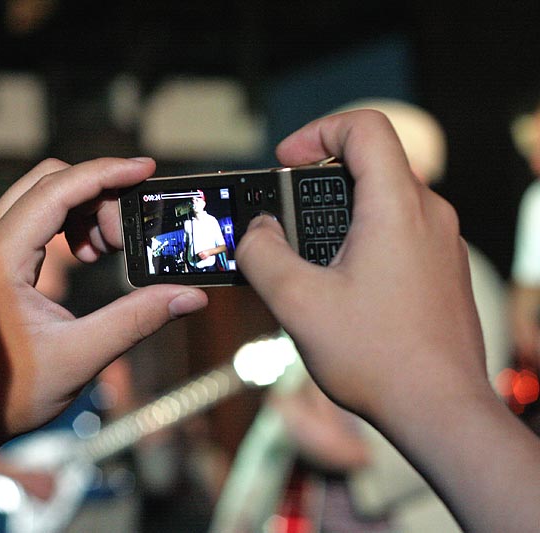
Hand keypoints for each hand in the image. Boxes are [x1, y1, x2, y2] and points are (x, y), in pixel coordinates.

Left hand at [0, 157, 207, 468]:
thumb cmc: (5, 393)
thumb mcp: (80, 357)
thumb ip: (136, 320)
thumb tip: (188, 296)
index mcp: (0, 257)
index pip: (57, 188)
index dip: (106, 173)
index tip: (145, 169)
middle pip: (48, 180)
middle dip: (98, 192)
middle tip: (127, 233)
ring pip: (39, 195)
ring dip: (83, 208)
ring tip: (109, 249)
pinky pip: (31, 217)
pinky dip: (66, 222)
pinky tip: (85, 255)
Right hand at [237, 110, 539, 531]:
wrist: (440, 409)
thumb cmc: (378, 357)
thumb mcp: (297, 302)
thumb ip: (262, 253)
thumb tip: (256, 232)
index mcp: (396, 207)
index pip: (364, 128)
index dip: (317, 132)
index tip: (286, 161)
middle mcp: (428, 215)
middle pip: (371, 162)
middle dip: (318, 180)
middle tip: (285, 216)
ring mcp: (440, 243)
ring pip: (383, 199)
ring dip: (338, 213)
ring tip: (306, 256)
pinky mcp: (440, 269)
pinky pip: (397, 231)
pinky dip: (361, 237)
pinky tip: (337, 283)